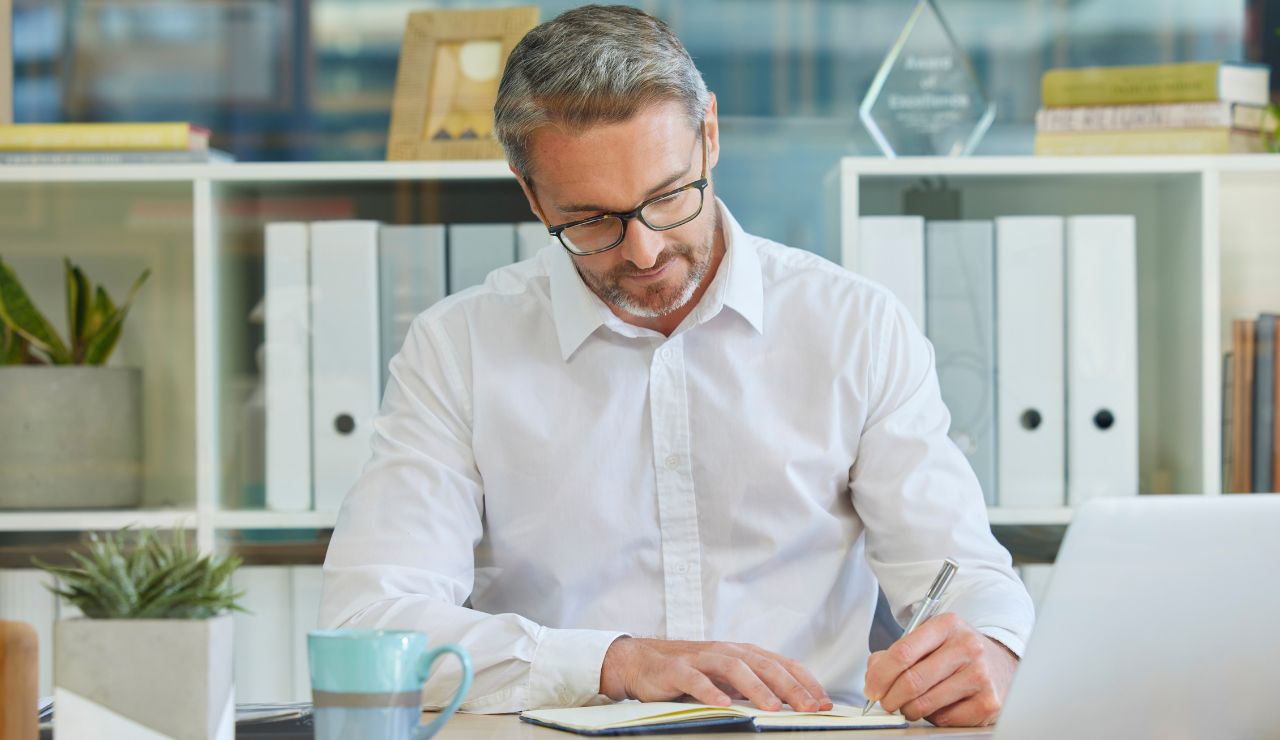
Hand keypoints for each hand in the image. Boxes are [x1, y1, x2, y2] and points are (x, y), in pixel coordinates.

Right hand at [599, 637, 832, 712]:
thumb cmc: (689, 670)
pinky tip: (723, 705)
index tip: (824, 702)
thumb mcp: (727, 678)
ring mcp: (702, 658)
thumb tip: (792, 702)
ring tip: (773, 707)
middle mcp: (726, 651)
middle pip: (764, 665)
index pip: (782, 664)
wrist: (642, 661)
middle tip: (810, 707)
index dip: (805, 681)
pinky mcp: (677, 669)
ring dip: (756, 688)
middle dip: (790, 687)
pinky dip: (710, 691)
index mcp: (743, 653)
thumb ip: (754, 686)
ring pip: (734, 668)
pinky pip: (696, 679)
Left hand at [863, 613, 1017, 726]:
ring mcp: (980, 675)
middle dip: (890, 698)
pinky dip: (933, 718)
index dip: (880, 675)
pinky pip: (945, 718)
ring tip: (910, 704)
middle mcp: (967, 647)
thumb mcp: (930, 639)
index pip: (903, 652)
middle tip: (886, 702)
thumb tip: (874, 675)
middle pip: (912, 680)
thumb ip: (898, 652)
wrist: (1001, 664)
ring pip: (925, 703)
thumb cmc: (957, 652)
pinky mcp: (988, 702)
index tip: (872, 689)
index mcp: (947, 625)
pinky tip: (938, 706)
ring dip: (909, 710)